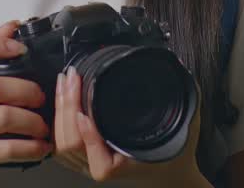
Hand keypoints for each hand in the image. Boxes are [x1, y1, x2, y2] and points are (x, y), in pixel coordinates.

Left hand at [51, 65, 204, 184]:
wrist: (170, 173)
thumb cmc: (175, 151)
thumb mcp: (184, 123)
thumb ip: (185, 100)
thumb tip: (178, 70)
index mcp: (124, 165)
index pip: (98, 159)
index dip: (89, 134)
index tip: (85, 114)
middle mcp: (103, 167)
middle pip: (71, 145)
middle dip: (67, 108)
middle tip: (72, 79)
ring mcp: (90, 164)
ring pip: (62, 144)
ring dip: (60, 110)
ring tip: (65, 82)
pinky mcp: (83, 158)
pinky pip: (61, 143)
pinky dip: (58, 120)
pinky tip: (61, 98)